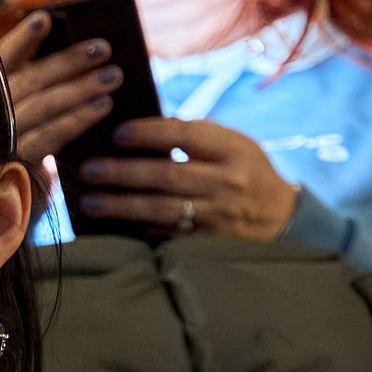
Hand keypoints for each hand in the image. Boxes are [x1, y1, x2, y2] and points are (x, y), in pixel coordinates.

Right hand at [0, 10, 119, 169]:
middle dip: (67, 61)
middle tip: (103, 47)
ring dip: (80, 87)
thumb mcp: (16, 125)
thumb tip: (76, 62)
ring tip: (114, 75)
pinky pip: (48, 137)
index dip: (20, 41)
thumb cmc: (12, 164)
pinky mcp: (11, 169)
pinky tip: (101, 106)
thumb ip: (30, 94)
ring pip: (41, 105)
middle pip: (26, 81)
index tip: (44, 19)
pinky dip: (77, 118)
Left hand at [76, 117, 298, 240]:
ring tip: (89, 202)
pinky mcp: (209, 242)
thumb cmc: (247, 171)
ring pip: (162, 210)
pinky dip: (138, 227)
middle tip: (89, 170)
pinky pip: (167, 234)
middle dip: (123, 173)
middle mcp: (228, 182)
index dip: (148, 134)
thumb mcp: (234, 144)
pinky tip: (112, 224)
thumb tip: (143, 129)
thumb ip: (197, 136)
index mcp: (234, 149)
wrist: (281, 217)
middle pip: (167, 176)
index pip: (185, 136)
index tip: (117, 133)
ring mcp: (218, 215)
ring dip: (121, 206)